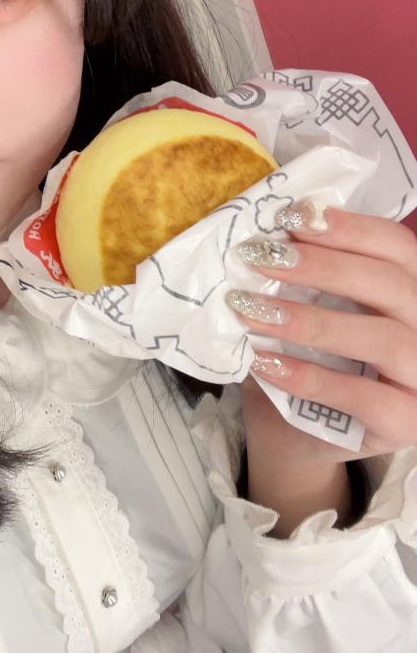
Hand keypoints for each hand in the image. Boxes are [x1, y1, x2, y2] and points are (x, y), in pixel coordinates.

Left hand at [226, 201, 416, 471]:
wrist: (293, 434)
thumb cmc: (302, 358)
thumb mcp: (306, 308)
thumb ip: (302, 276)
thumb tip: (267, 235)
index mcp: (412, 289)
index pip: (398, 246)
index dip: (348, 227)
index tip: (291, 218)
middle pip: (392, 285)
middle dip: (322, 267)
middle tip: (259, 258)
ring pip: (385, 339)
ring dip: (312, 320)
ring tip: (252, 311)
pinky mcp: (408, 423)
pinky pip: (364, 397)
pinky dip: (310, 377)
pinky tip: (265, 363)